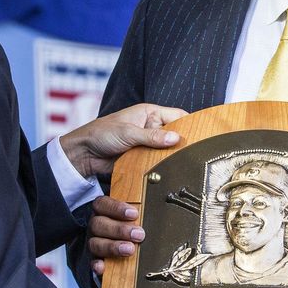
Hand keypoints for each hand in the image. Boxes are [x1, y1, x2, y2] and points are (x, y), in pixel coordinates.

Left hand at [59, 103, 185, 177]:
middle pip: (175, 135)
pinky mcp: (143, 158)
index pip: (178, 116)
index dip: (190, 124)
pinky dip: (162, 167)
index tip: (203, 135)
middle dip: (182, 145)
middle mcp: (152, 127)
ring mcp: (148, 144)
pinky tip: (170, 173)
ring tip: (186, 166)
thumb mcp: (128, 133)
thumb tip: (175, 138)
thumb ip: (152, 136)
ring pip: (167, 151)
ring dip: (172, 158)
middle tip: (195, 155)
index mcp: (150, 113)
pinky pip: (157, 162)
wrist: (83, 154)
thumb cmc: (102, 134)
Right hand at [88, 195, 144, 275]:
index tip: (134, 214)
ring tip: (130, 249)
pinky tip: (102, 267)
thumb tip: (156, 214)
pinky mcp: (94, 258)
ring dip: (113, 246)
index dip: (117, 208)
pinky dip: (97, 264)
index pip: (103, 204)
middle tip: (138, 234)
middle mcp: (96, 225)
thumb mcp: (133, 215)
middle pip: (99, 224)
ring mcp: (94, 241)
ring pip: (95, 243)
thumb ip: (138, 214)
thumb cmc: (130, 223)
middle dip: (119, 229)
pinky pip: (92, 261)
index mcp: (102, 210)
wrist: (120, 238)